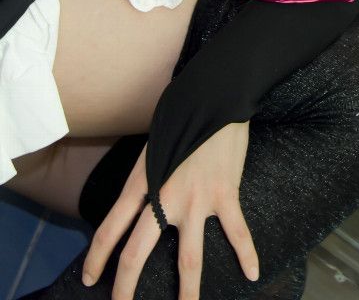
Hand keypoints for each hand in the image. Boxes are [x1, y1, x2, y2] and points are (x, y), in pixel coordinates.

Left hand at [83, 121, 258, 299]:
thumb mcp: (152, 149)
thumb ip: (145, 181)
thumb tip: (139, 208)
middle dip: (125, 287)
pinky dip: (247, 255)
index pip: (109, 229)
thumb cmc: (181, 117)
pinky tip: (253, 274)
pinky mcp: (225, 194)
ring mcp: (196, 199)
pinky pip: (236, 233)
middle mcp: (164, 197)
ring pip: (188, 258)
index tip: (90, 281)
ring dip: (187, 291)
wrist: (215, 96)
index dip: (96, 260)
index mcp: (142, 183)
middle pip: (136, 253)